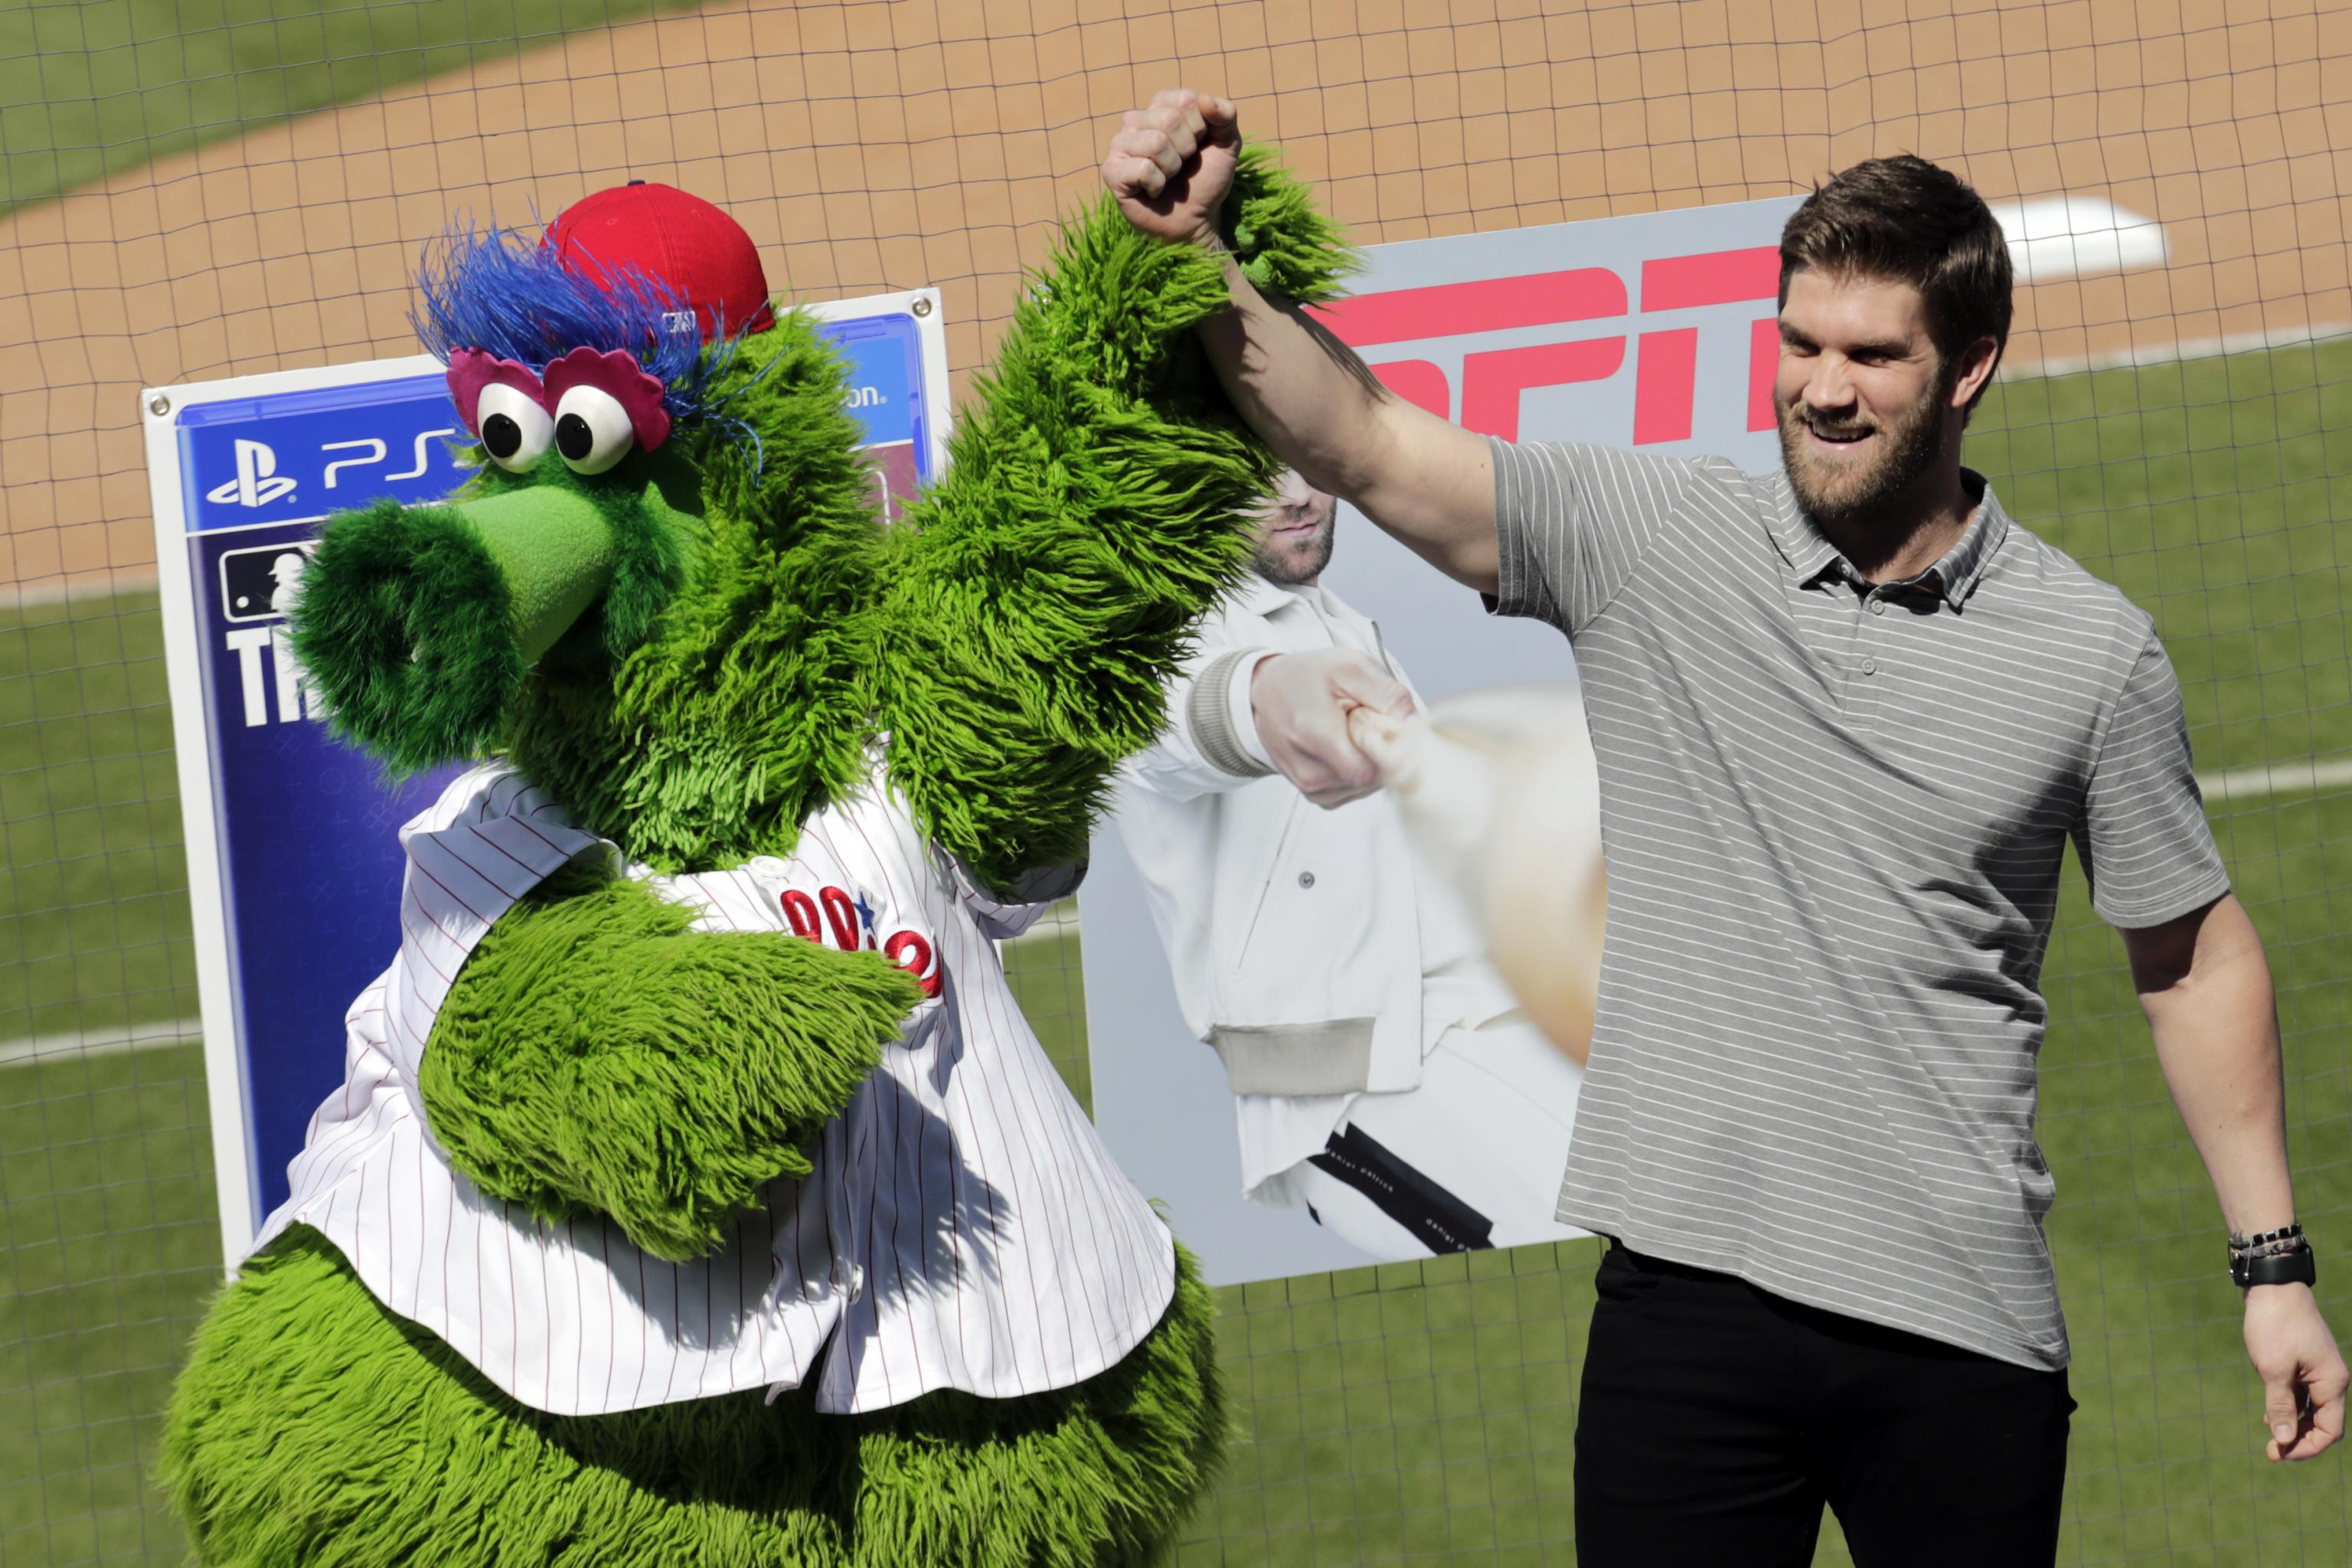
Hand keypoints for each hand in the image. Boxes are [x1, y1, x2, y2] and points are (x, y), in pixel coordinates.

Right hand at [1101, 89, 1241, 245]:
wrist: (1196, 220)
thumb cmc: (1206, 179)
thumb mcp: (1227, 145)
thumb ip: (1226, 115)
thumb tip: (1206, 98)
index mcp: (1161, 107)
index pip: (1185, 99)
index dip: (1200, 127)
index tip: (1197, 146)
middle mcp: (1136, 121)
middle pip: (1168, 120)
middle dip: (1186, 149)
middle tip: (1182, 165)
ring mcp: (1120, 145)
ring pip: (1155, 143)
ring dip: (1172, 168)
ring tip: (1168, 177)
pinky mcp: (1112, 171)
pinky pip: (1142, 168)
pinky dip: (1158, 184)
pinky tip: (1154, 190)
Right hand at [1250, 647, 1414, 807]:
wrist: (1267, 692)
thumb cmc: (1308, 677)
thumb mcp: (1350, 667)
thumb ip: (1387, 694)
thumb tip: (1416, 725)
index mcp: (1313, 733)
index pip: (1371, 770)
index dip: (1392, 751)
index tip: (1389, 726)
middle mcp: (1307, 769)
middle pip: (1372, 780)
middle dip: (1382, 753)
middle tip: (1367, 722)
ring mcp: (1309, 786)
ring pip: (1367, 788)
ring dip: (1371, 761)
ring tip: (1351, 732)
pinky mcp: (1314, 794)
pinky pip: (1354, 791)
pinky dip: (1359, 771)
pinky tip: (1347, 747)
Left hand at [2245, 1282, 2348, 1459]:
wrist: (2273, 1287)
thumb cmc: (2275, 1325)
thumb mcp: (2273, 1369)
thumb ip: (2279, 1405)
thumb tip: (2284, 1439)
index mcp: (2332, 1383)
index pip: (2330, 1430)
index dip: (2307, 1447)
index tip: (2279, 1453)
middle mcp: (2331, 1380)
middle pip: (2323, 1423)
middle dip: (2300, 1439)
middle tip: (2271, 1452)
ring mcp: (2319, 1371)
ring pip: (2312, 1410)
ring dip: (2294, 1424)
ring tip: (2270, 1437)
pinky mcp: (2305, 1363)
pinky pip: (2303, 1395)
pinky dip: (2290, 1407)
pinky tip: (2270, 1415)